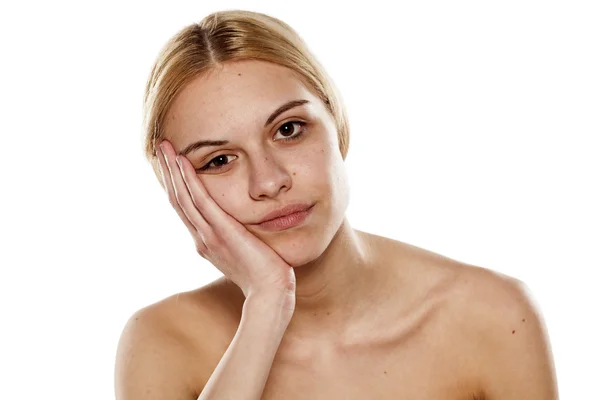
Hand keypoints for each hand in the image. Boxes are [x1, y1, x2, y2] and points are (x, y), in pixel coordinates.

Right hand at [155, 140, 295, 311]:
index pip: (185, 207)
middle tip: (160, 146)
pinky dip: (190, 181)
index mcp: (205, 241)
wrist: (270, 291)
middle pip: (177, 198)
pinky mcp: (221, 231)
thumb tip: (240, 227)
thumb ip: (236, 237)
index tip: (171, 163)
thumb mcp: (244, 251)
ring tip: (165, 147)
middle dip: (168, 171)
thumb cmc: (264, 273)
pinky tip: (183, 163)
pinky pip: (201, 201)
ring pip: (183, 197)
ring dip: (173, 170)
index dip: (175, 184)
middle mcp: (201, 237)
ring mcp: (209, 235)